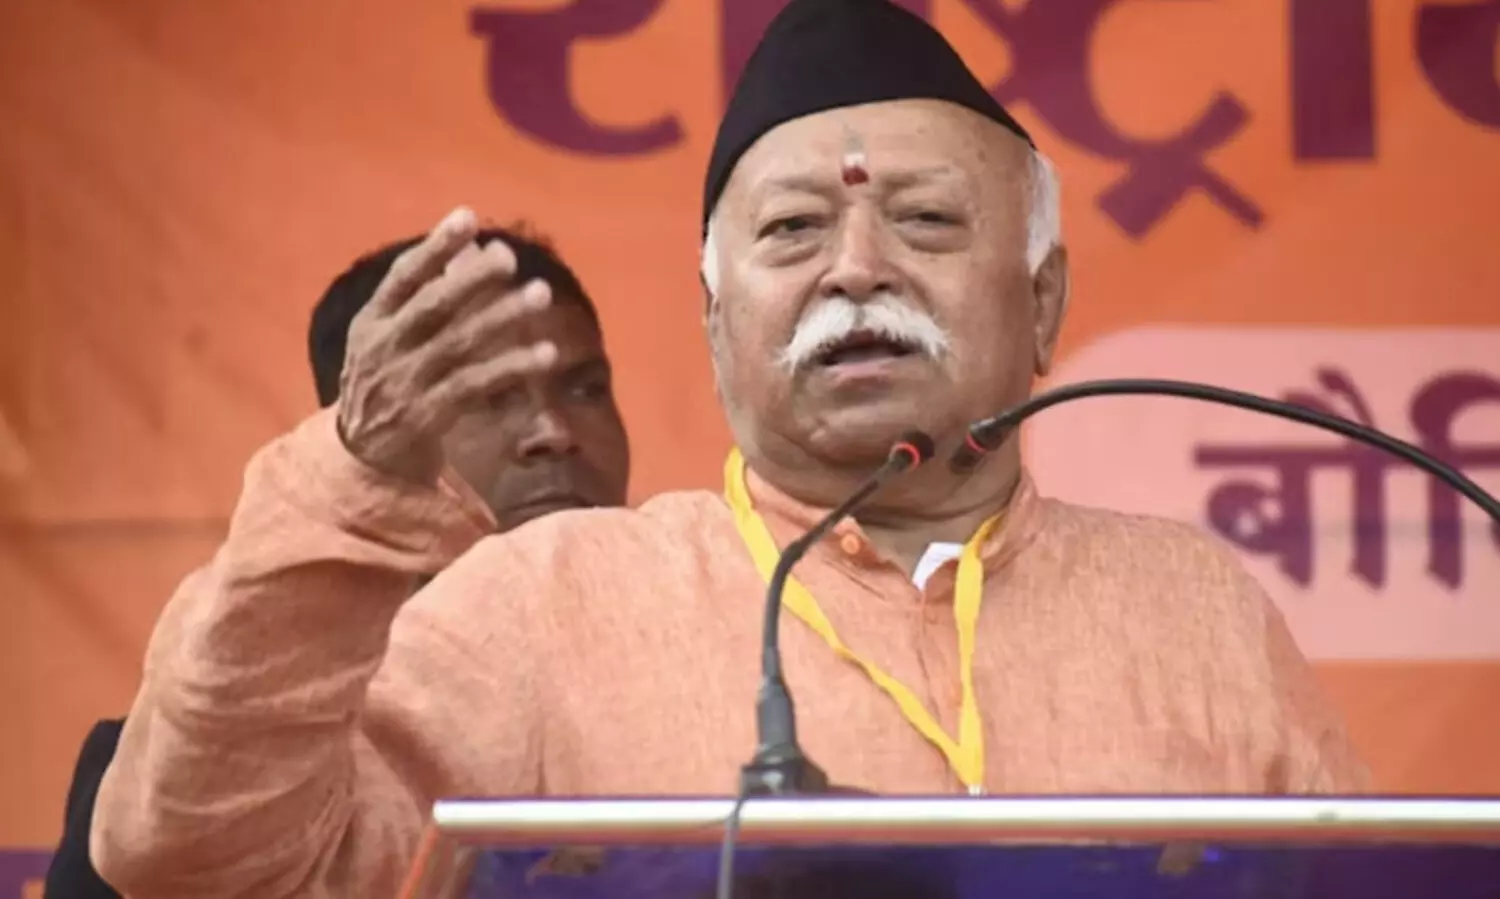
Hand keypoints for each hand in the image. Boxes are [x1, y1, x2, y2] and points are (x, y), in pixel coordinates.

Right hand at [335, 207, 555, 483]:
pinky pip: (477, 385)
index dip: (435, 246)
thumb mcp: (388, 337)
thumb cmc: (386, 382)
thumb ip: (424, 298)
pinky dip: (511, 367)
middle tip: (510, 257)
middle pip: (433, 307)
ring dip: (503, 317)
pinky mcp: (428, 416)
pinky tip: (545, 354)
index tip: (468, 217)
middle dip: (473, 279)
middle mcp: (384, 348)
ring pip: (459, 344)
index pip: (403, 277)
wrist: (360, 456)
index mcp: (371, 322)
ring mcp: (405, 383)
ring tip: (541, 295)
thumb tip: (469, 251)